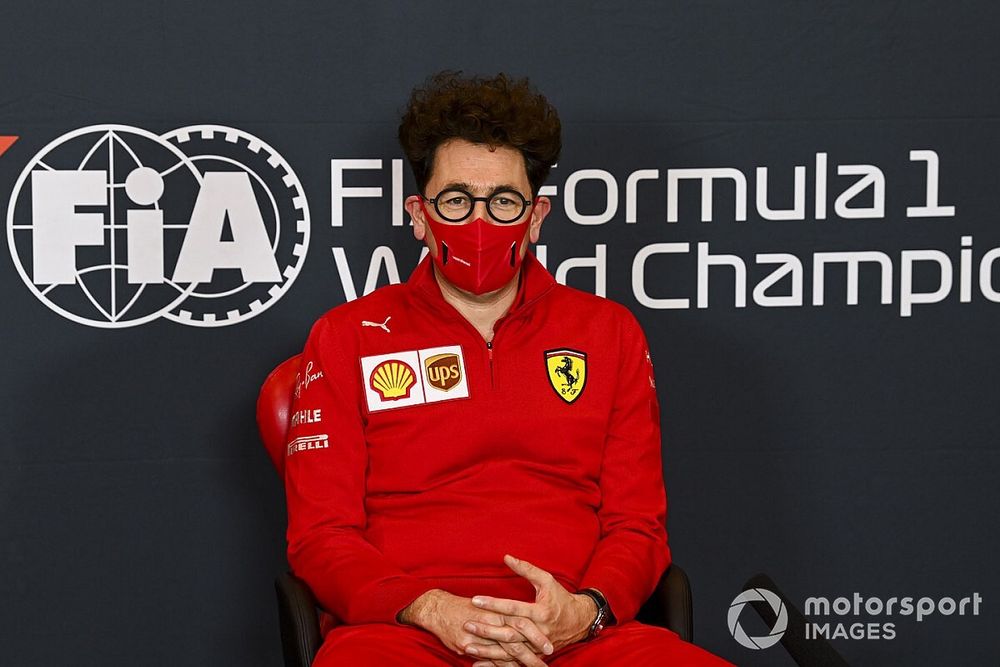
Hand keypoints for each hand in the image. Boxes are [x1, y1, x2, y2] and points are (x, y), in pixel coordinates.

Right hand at [399, 588, 551, 665]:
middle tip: (548, 656)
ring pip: (504, 652)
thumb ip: (500, 613)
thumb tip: (521, 621)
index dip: (536, 634)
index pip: (521, 623)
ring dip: (521, 662)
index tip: (550, 644)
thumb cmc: (463, 606)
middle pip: (516, 639)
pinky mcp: (467, 646)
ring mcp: (477, 637)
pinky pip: (488, 660)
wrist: (437, 609)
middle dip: (532, 650)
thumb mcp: (485, 604)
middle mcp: (488, 624)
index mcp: (495, 611)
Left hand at [465, 555, 595, 665]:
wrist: (580, 622)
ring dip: (487, 650)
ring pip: (509, 651)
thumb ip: (526, 569)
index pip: (513, 607)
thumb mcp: (547, 580)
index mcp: (540, 612)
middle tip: (467, 623)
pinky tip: (478, 664)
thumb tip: (506, 557)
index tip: (475, 599)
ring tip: (467, 646)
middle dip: (486, 629)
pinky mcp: (535, 655)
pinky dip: (495, 665)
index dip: (493, 603)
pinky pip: (513, 662)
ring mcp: (537, 647)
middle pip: (508, 632)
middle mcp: (538, 631)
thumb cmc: (561, 598)